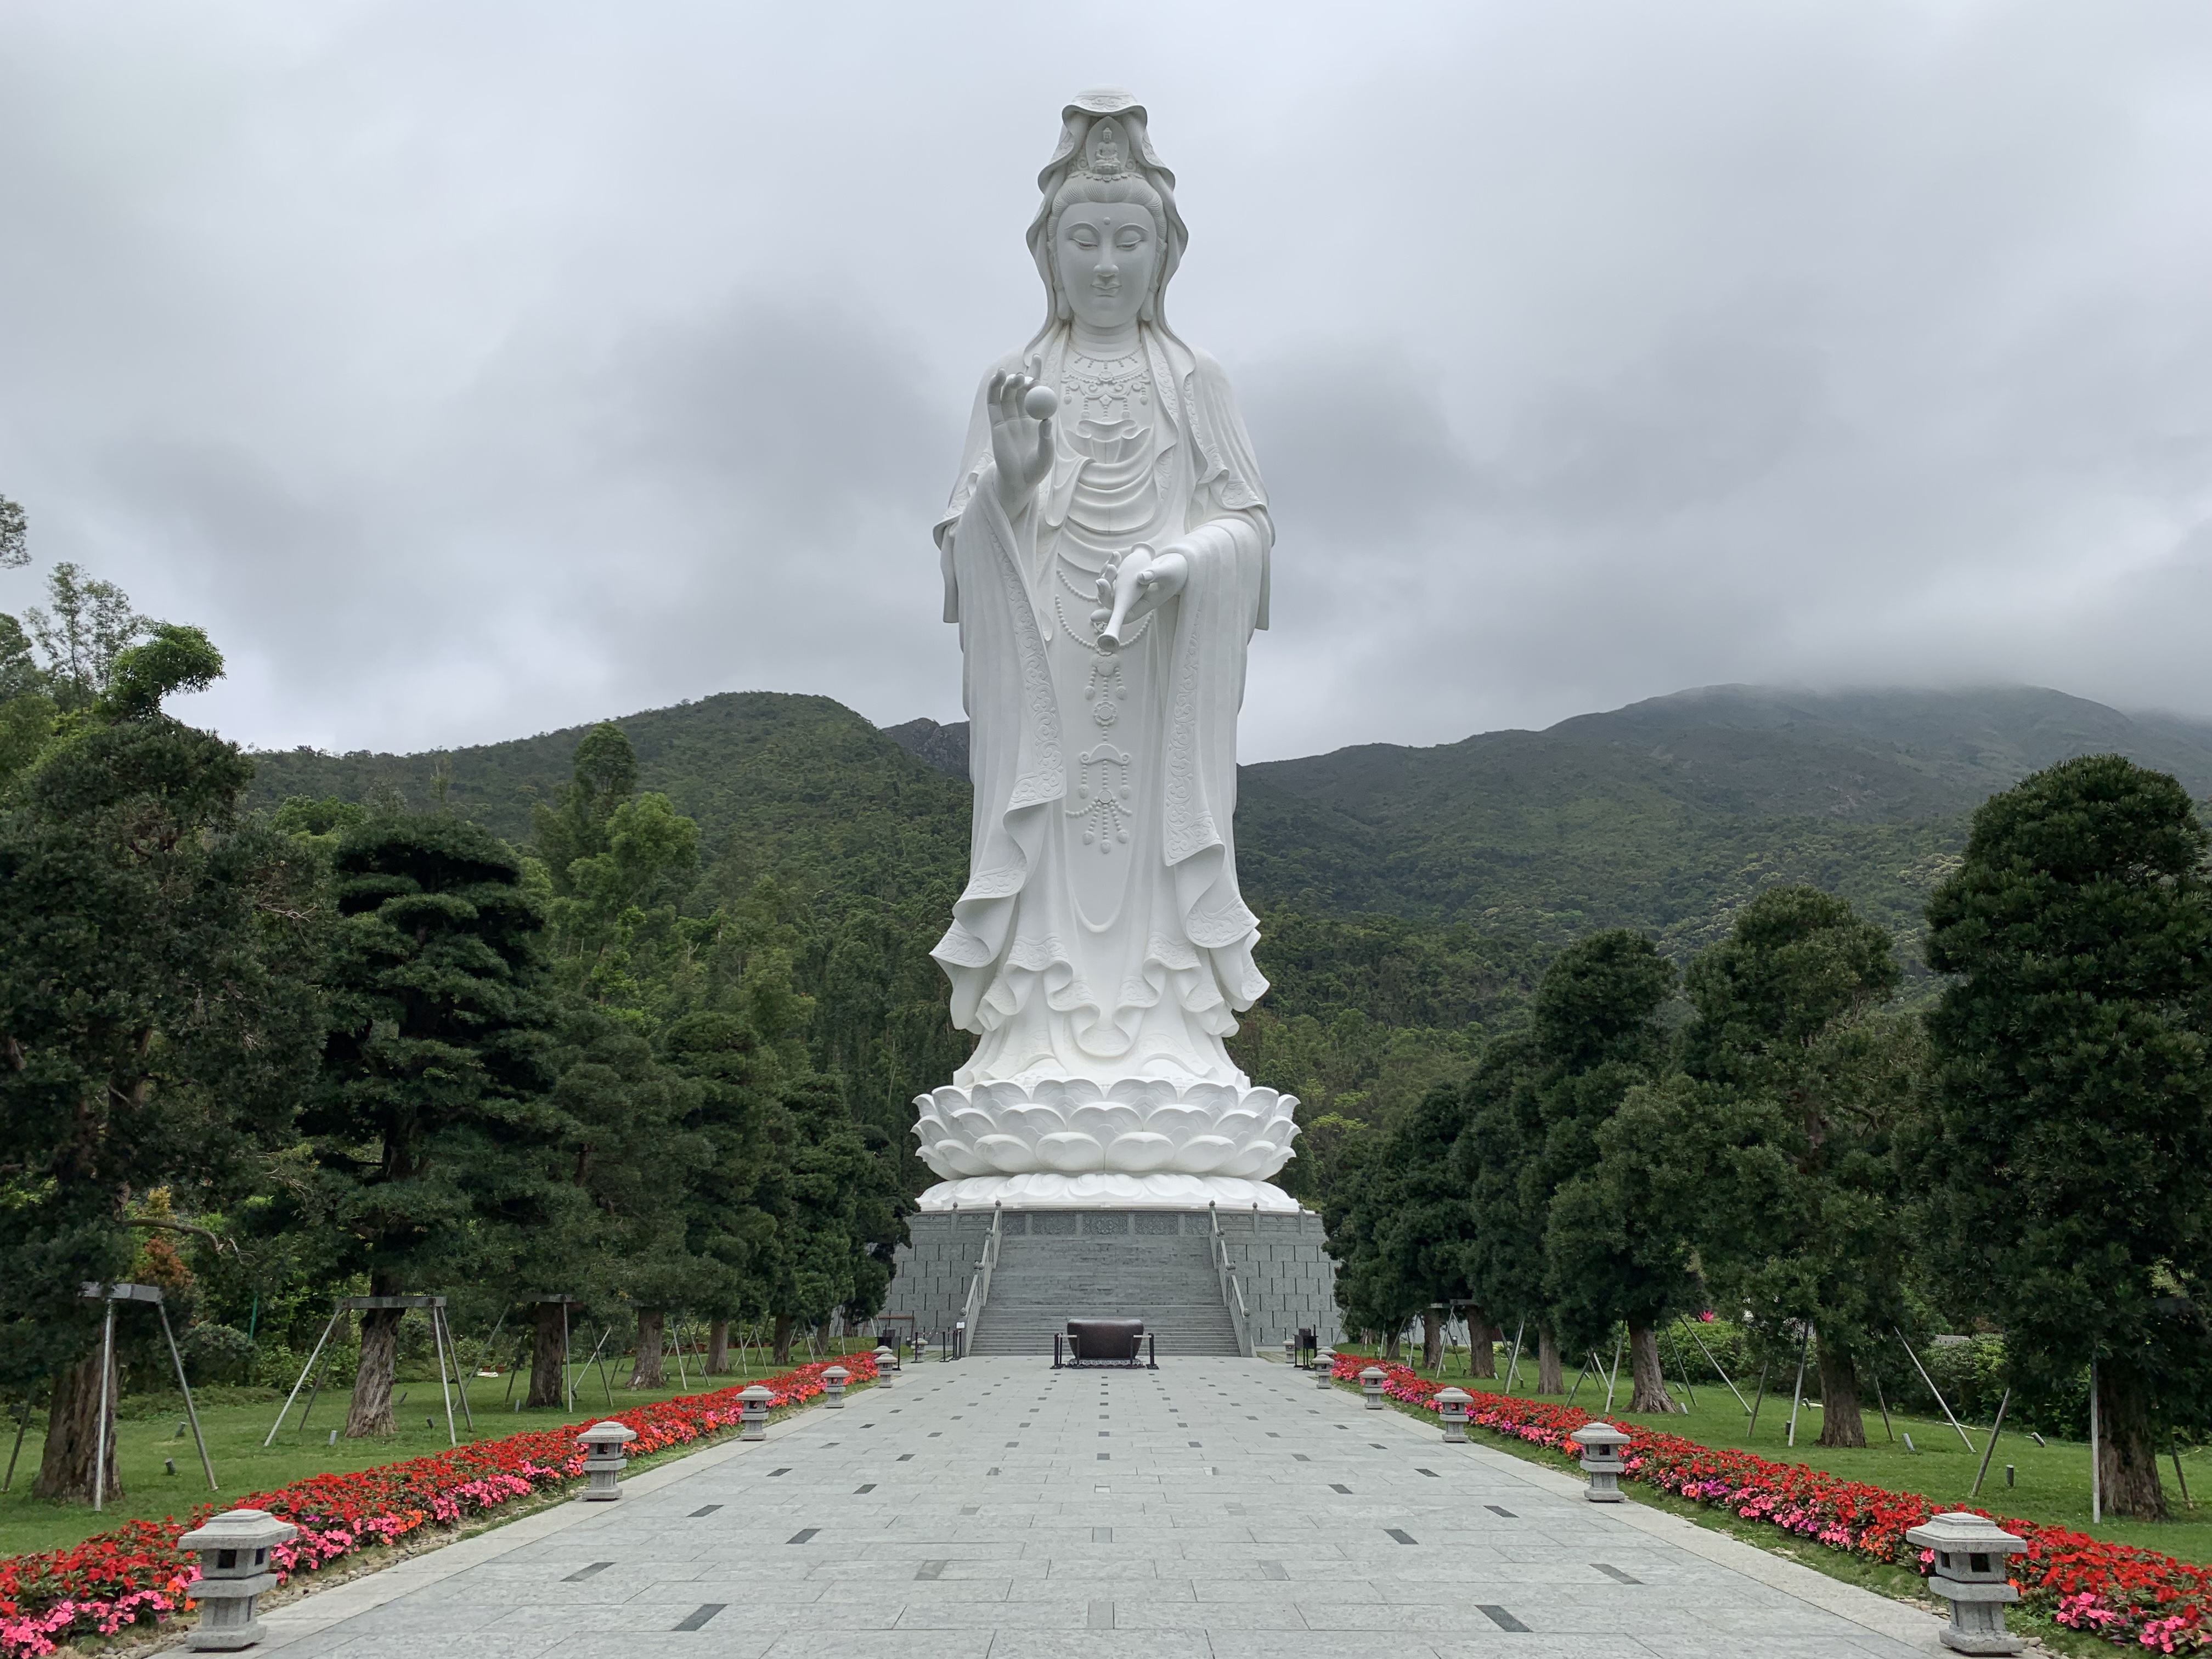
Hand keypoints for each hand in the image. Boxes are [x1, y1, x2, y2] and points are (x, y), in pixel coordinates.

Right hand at [988, 361, 1053, 513]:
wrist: (1018, 482)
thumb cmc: (1036, 470)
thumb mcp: (1045, 455)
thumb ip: (1046, 439)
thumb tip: (1047, 421)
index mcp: (1036, 418)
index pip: (1035, 391)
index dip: (1035, 373)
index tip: (1036, 357)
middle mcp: (1021, 416)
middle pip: (1020, 389)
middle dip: (1023, 377)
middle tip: (1026, 374)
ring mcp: (1007, 419)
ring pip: (1006, 394)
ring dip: (1009, 382)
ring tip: (1014, 376)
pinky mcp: (996, 424)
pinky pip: (993, 403)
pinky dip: (994, 388)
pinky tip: (998, 377)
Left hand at [1091, 543, 1189, 646]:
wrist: (1177, 564)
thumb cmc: (1176, 571)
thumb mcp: (1169, 571)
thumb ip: (1156, 574)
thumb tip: (1140, 577)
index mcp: (1145, 603)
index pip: (1125, 615)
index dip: (1110, 617)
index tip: (1094, 616)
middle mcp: (1134, 599)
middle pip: (1112, 601)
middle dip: (1104, 590)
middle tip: (1104, 576)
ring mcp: (1128, 589)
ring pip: (1109, 588)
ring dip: (1106, 575)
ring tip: (1114, 560)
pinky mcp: (1125, 578)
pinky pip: (1111, 576)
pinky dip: (1110, 566)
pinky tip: (1115, 555)